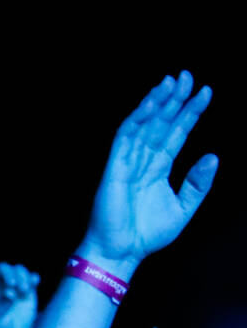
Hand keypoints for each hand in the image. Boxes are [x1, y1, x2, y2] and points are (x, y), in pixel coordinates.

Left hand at [0, 241, 39, 327]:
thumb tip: (8, 293)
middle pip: (4, 268)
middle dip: (9, 274)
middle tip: (12, 287)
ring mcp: (13, 285)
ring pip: (19, 271)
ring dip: (22, 277)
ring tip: (22, 291)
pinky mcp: (27, 292)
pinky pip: (31, 279)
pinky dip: (33, 279)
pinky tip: (33, 283)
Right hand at [82, 72, 216, 268]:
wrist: (122, 251)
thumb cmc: (147, 234)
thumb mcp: (184, 208)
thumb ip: (198, 183)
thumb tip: (213, 156)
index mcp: (159, 168)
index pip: (176, 133)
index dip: (190, 112)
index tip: (205, 92)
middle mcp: (143, 159)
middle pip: (161, 122)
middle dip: (174, 99)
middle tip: (187, 76)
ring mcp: (127, 160)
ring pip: (143, 123)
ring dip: (157, 101)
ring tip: (172, 81)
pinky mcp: (114, 165)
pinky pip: (125, 136)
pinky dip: (137, 118)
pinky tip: (151, 103)